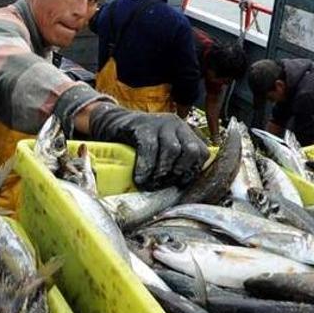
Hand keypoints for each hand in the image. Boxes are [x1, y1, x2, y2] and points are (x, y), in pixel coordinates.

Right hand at [89, 103, 208, 188]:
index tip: (178, 183)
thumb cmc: (137, 145)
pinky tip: (139, 178)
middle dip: (180, 171)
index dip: (192, 171)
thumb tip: (180, 189)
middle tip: (164, 183)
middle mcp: (176, 125)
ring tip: (150, 183)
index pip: (202, 153)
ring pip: (173, 150)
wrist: (111, 124)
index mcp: (185, 133)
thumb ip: (173, 164)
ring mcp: (160, 123)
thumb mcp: (160, 152)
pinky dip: (146, 167)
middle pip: (192, 150)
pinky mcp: (142, 125)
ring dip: (162, 171)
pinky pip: (149, 148)